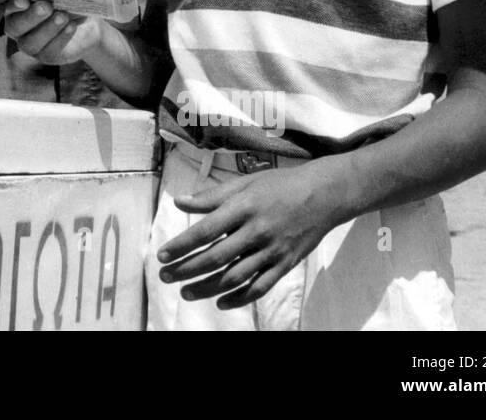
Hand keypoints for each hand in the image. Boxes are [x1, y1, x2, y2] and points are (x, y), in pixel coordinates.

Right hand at [3, 0, 102, 65]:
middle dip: (31, 16)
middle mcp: (18, 28)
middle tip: (46, 6)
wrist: (85, 19)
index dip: (13, 4)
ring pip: (31, 42)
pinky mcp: (47, 56)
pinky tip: (71, 27)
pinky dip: (60, 38)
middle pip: (15, 26)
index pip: (7, 7)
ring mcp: (31, 44)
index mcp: (16, 8)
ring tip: (63, 16)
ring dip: (48, 28)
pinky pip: (50, 50)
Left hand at [156, 161, 345, 308]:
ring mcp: (273, 251)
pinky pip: (260, 287)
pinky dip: (240, 298)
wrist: (325, 194)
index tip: (161, 255)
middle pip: (216, 258)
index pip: (205, 231)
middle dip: (187, 270)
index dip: (181, 245)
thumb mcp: (245, 183)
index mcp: (244, 207)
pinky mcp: (286, 264)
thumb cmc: (280, 185)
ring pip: (235, 277)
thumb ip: (211, 196)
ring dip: (207, 288)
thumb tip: (179, 202)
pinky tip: (221, 302)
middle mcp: (257, 231)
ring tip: (186, 293)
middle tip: (165, 276)